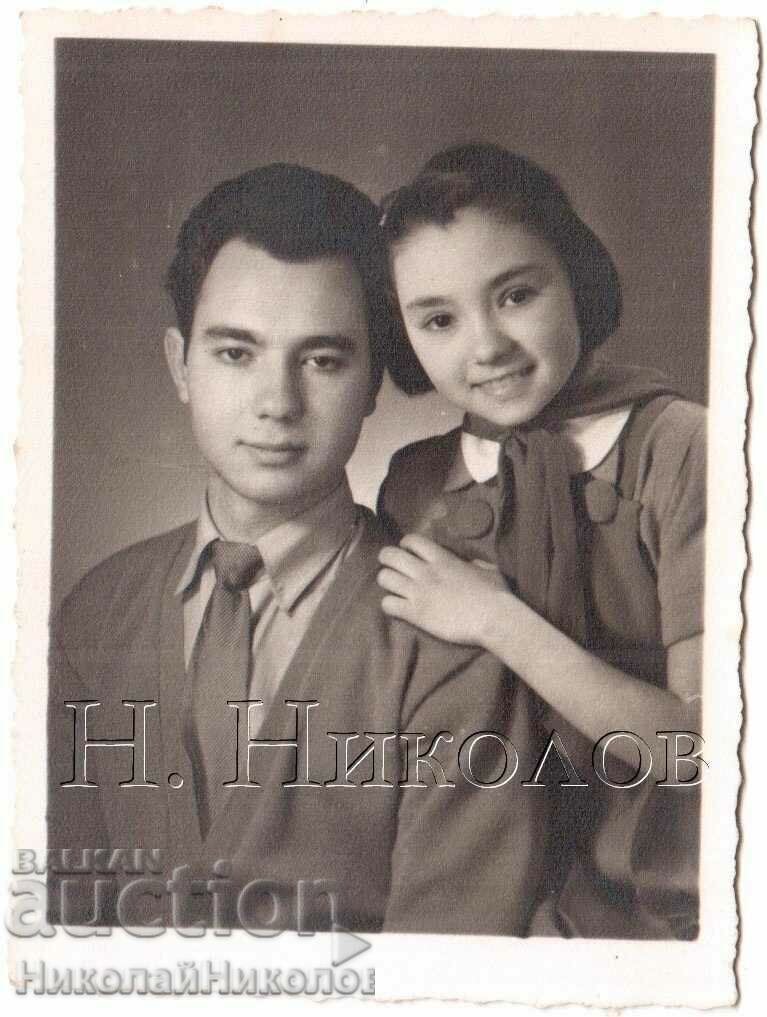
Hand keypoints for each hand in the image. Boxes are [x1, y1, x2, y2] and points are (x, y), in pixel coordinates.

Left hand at [377, 533, 509, 646]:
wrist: (494, 619)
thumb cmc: (495, 594)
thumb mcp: (487, 570)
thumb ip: (473, 564)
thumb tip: (471, 564)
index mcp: (442, 558)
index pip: (412, 540)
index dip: (405, 544)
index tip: (408, 551)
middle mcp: (425, 571)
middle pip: (390, 556)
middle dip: (387, 560)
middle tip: (392, 568)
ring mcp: (418, 592)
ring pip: (385, 578)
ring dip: (387, 582)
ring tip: (394, 588)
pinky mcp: (415, 613)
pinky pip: (388, 604)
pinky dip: (389, 605)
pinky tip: (397, 607)